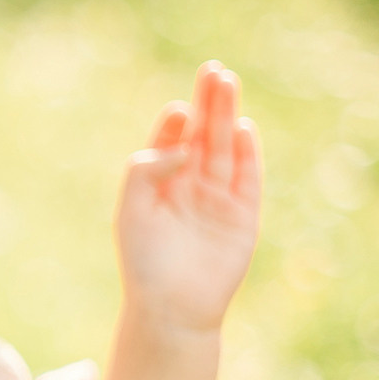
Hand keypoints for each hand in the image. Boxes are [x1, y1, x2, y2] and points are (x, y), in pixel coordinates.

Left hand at [115, 61, 262, 334]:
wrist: (172, 309)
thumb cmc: (144, 263)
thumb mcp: (131, 211)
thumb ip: (147, 170)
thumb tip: (182, 145)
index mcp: (159, 183)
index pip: (168, 141)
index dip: (173, 123)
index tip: (178, 110)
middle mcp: (189, 185)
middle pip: (201, 135)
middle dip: (207, 103)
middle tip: (212, 70)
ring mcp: (218, 198)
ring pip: (224, 148)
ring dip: (226, 116)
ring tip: (227, 82)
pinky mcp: (242, 215)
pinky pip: (247, 177)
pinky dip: (247, 153)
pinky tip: (243, 127)